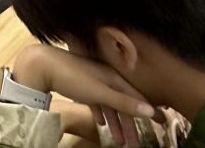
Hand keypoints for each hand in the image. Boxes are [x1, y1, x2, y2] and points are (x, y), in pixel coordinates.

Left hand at [10, 45, 154, 147]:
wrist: (41, 65)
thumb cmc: (72, 76)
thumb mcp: (100, 91)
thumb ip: (123, 101)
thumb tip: (150, 110)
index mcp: (114, 77)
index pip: (137, 97)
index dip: (150, 111)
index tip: (163, 123)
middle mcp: (106, 78)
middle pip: (123, 104)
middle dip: (130, 126)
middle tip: (136, 145)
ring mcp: (92, 81)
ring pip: (109, 106)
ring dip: (115, 124)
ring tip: (120, 143)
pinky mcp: (79, 86)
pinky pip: (96, 103)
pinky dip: (101, 114)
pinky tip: (102, 124)